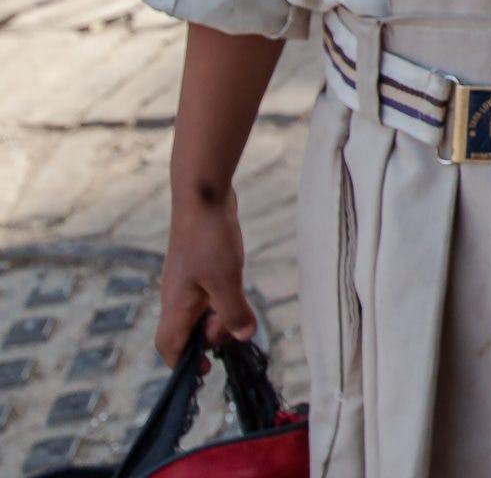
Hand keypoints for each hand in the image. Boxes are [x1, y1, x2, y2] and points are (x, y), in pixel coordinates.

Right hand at [156, 190, 254, 360]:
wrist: (203, 198)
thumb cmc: (210, 240)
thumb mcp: (227, 281)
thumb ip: (233, 312)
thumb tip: (243, 337)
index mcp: (176, 307)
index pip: (169, 348)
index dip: (184, 364)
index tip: (207, 369)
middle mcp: (175, 297)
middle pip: (187, 333)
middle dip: (211, 336)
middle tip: (234, 323)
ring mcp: (185, 281)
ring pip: (199, 312)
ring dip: (219, 315)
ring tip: (237, 301)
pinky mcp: (197, 267)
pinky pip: (206, 294)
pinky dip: (220, 298)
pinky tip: (236, 284)